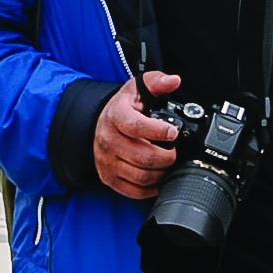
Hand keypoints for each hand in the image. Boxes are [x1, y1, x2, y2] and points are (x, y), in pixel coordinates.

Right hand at [89, 71, 185, 196]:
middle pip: (143, 157)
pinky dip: (151, 188)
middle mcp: (108, 140)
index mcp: (116, 116)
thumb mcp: (137, 89)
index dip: (158, 131)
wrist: (98, 124)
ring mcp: (107, 161)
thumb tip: (173, 81)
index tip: (173, 132)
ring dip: (161, 173)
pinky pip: (133, 191)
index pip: (135, 126)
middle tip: (174, 151)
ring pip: (141, 176)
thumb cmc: (122, 108)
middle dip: (167, 157)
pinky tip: (158, 177)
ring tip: (167, 163)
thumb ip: (157, 82)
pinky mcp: (109, 177)